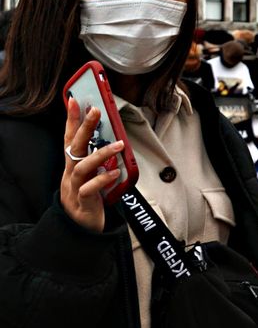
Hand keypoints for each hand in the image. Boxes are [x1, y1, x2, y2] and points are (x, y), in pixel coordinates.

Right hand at [61, 98, 124, 233]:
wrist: (80, 227)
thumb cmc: (89, 196)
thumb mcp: (92, 173)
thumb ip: (98, 157)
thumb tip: (114, 137)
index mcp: (73, 165)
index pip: (69, 138)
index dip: (71, 119)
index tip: (74, 99)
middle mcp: (71, 173)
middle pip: (74, 147)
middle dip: (84, 127)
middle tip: (95, 110)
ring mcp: (75, 188)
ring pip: (82, 168)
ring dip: (100, 154)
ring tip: (118, 144)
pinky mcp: (83, 203)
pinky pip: (90, 190)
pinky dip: (102, 180)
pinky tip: (114, 173)